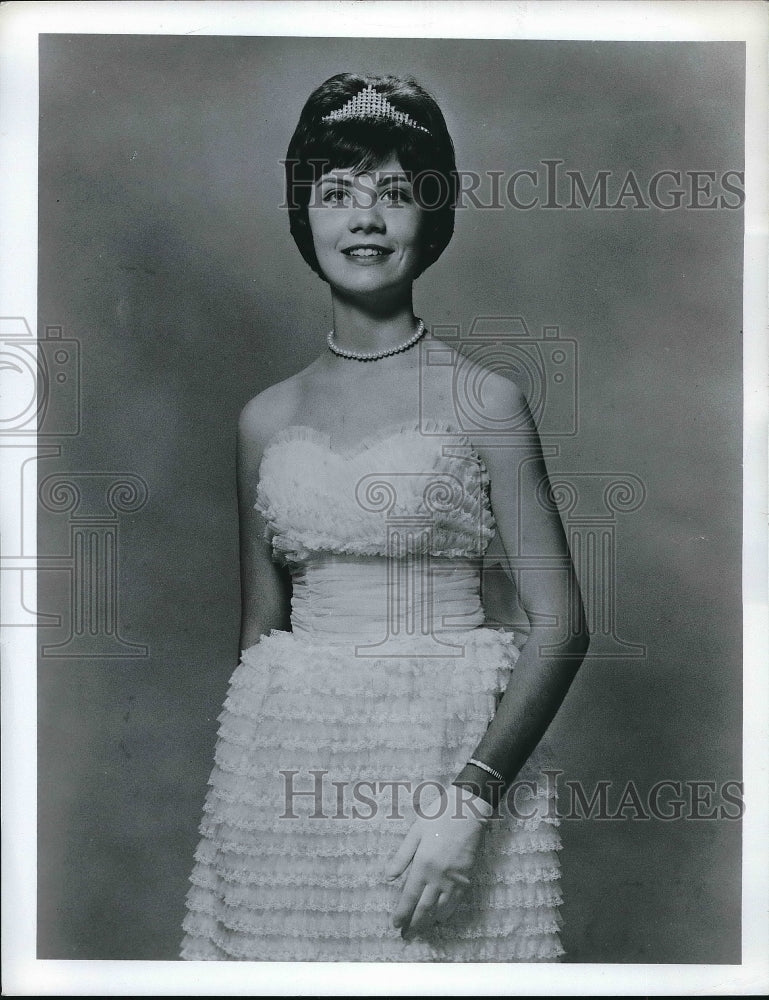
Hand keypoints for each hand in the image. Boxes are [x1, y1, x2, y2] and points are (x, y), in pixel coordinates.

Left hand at [384, 785, 491, 937]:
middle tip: (406, 936)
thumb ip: (401, 856)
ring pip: (440, 908)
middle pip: (424, 908)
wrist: (467, 810)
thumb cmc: (438, 816)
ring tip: (421, 930)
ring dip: (429, 922)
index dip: (402, 913)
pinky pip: (456, 902)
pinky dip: (447, 913)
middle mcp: (438, 876)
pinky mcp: (467, 877)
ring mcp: (454, 878)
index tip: (396, 924)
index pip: (409, 896)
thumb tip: (387, 877)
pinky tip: (441, 918)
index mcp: (423, 864)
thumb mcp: (415, 832)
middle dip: (414, 924)